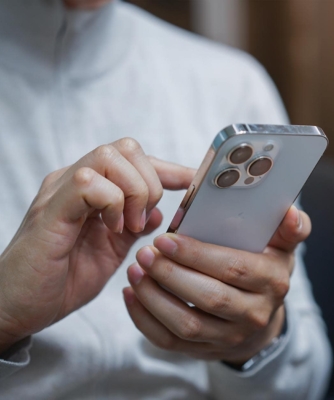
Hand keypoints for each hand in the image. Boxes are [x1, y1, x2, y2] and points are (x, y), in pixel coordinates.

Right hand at [0, 138, 194, 353]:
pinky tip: (111, 229)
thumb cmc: (61, 280)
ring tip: (128, 225)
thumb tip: (161, 211)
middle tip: (143, 218)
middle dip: (150, 181)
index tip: (192, 183)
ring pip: (109, 157)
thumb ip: (134, 227)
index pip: (134, 160)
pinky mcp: (50, 210)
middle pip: (126, 148)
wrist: (19, 308)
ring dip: (132, 191)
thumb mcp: (111, 252)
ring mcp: (60, 191)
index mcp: (91, 189)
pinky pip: (88, 183)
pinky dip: (112, 204)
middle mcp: (74, 181)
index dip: (168, 169)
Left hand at [123, 205, 310, 363]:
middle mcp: (255, 314)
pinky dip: (146, 320)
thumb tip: (292, 213)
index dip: (198, 255)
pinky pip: (171, 342)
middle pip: (209, 297)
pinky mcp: (206, 351)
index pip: (234, 267)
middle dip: (171, 275)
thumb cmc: (265, 267)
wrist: (261, 314)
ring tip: (134, 271)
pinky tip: (132, 295)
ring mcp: (230, 337)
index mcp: (272, 281)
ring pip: (187, 324)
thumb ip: (290, 227)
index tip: (166, 239)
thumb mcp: (283, 245)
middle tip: (145, 253)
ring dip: (154, 298)